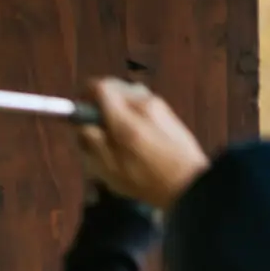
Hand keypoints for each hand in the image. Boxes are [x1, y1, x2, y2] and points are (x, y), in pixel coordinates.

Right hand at [78, 78, 208, 208]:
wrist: (190, 184)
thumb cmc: (145, 181)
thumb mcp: (108, 169)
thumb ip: (91, 142)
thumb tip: (81, 124)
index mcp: (124, 117)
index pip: (98, 86)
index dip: (84, 95)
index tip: (79, 112)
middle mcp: (142, 103)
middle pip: (114, 87)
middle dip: (100, 102)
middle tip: (96, 126)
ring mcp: (158, 105)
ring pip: (128, 95)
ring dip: (117, 107)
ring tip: (117, 134)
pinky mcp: (169, 112)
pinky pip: (142, 104)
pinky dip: (132, 113)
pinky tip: (136, 136)